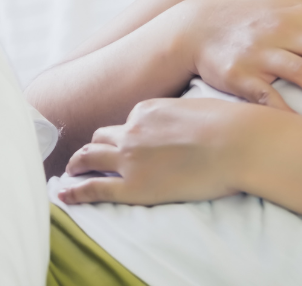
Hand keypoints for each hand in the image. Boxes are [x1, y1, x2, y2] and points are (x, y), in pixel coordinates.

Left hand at [58, 98, 251, 205]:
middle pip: (102, 138)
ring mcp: (129, 158)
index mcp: (148, 109)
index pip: (129, 122)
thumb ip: (182, 115)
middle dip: (94, 146)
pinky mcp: (132, 187)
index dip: (126, 134)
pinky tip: (64, 193)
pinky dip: (75, 190)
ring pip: (89, 158)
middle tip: (86, 156)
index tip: (128, 144)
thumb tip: (190, 122)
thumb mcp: (200, 107)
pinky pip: (93, 189)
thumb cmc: (230, 125)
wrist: (237, 142)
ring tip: (69, 172)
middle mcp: (132, 130)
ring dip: (77, 164)